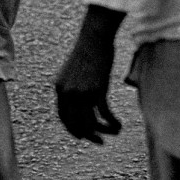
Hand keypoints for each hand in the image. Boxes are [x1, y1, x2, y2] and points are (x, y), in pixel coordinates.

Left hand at [54, 9, 123, 142]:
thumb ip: (72, 87)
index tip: (84, 136)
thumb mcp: (73, 71)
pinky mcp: (97, 90)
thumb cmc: (87, 51)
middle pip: (77, 124)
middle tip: (100, 141)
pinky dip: (112, 122)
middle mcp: (69, 94)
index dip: (73, 130)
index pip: (64, 118)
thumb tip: (79, 101)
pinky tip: (119, 125)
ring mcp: (83, 93)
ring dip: (104, 131)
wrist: (94, 38)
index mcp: (60, 89)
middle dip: (89, 136)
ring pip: (91, 122)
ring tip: (115, 132)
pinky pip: (104, 114)